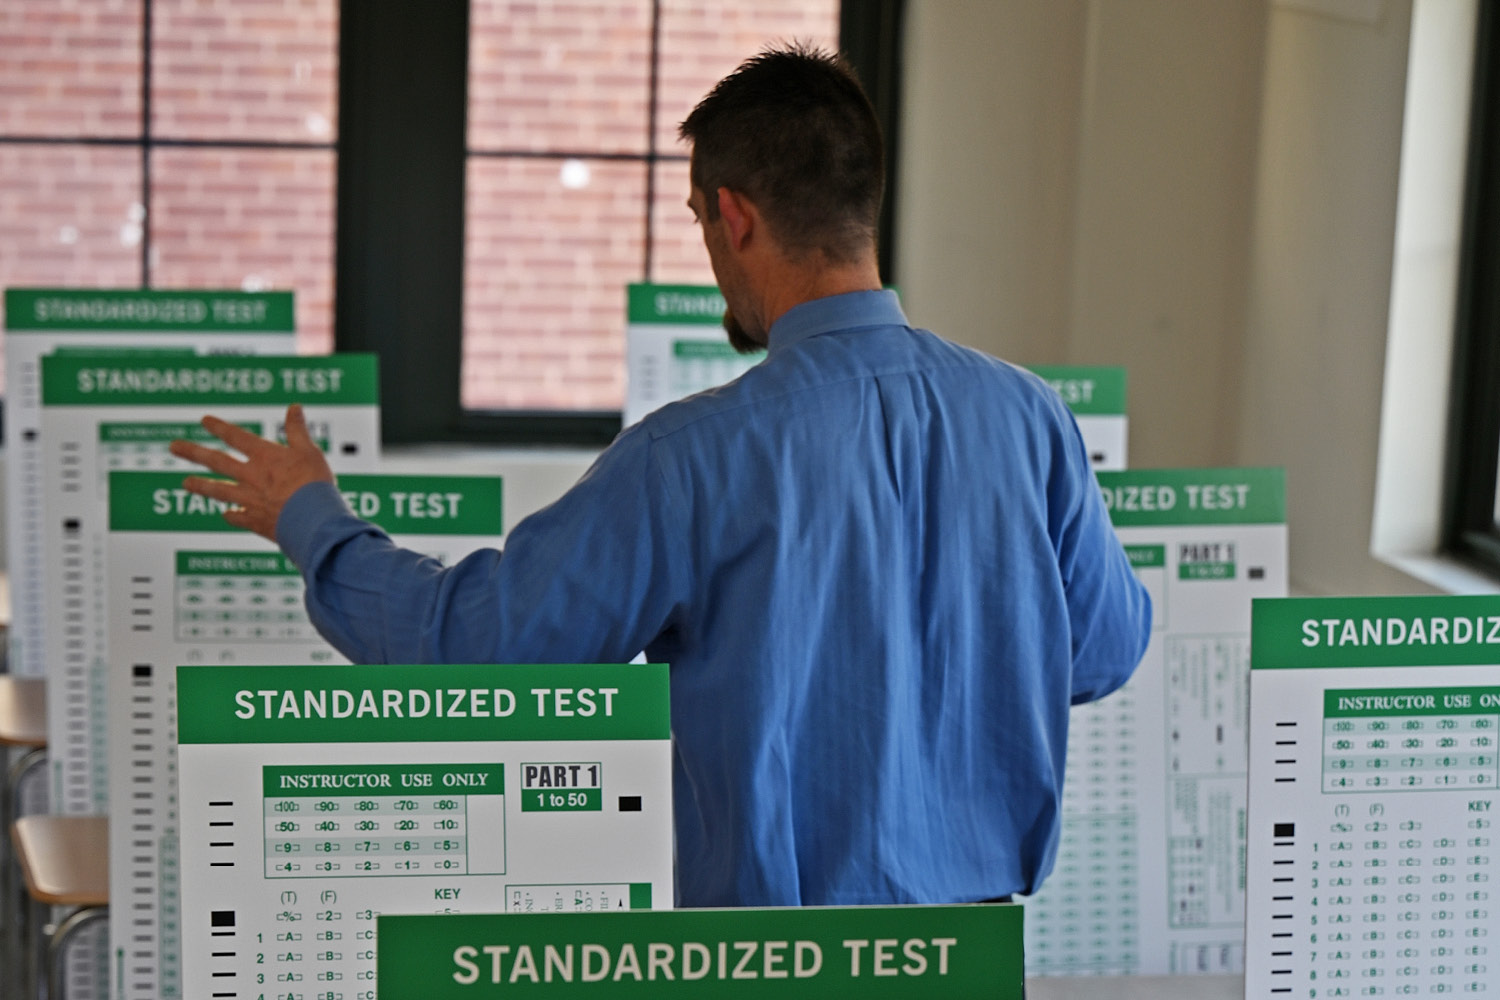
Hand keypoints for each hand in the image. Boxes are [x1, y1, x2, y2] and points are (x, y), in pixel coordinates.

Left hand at [168, 403, 334, 540]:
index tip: (204, 420)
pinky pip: (237, 517)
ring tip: (185, 483)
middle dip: (194, 452)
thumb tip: (293, 407)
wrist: (312, 520)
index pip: (237, 437)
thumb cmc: (314, 484)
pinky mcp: (255, 521)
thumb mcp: (310, 451)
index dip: (220, 427)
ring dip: (201, 486)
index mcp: (264, 456)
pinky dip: (231, 515)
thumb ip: (297, 430)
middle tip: (174, 447)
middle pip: (217, 461)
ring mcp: (249, 500)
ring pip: (219, 490)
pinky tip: (226, 514)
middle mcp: (251, 476)